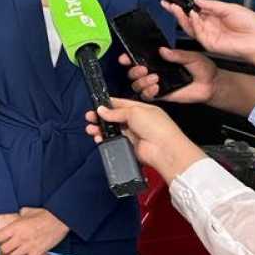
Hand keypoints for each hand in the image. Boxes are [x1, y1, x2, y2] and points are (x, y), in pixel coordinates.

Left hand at [0, 208, 68, 254]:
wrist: (59, 219)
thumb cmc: (45, 215)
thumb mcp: (27, 211)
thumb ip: (19, 215)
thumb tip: (17, 215)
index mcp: (15, 227)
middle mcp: (20, 238)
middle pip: (4, 249)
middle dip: (1, 251)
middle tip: (2, 252)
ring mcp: (28, 246)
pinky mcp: (37, 252)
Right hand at [84, 97, 205, 182]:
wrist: (164, 150)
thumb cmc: (157, 128)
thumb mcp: (135, 112)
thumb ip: (116, 112)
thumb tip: (102, 110)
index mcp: (141, 109)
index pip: (121, 104)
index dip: (108, 104)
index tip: (96, 105)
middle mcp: (137, 122)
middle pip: (114, 117)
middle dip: (101, 117)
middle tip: (90, 117)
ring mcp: (133, 134)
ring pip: (112, 130)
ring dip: (100, 128)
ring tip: (90, 128)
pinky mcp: (129, 146)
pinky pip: (114, 141)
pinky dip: (104, 139)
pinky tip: (98, 137)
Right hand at [120, 48, 218, 103]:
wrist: (212, 84)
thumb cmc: (203, 69)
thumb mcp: (191, 57)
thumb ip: (177, 54)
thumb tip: (163, 50)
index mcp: (158, 61)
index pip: (138, 59)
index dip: (128, 58)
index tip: (125, 58)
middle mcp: (154, 72)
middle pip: (133, 73)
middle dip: (134, 71)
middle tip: (143, 68)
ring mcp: (156, 85)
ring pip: (137, 85)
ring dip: (141, 81)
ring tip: (154, 78)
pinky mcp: (160, 95)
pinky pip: (146, 96)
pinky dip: (148, 92)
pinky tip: (157, 88)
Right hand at [162, 0, 254, 82]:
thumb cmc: (252, 24)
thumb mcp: (230, 7)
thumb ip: (211, 4)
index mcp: (215, 16)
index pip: (195, 10)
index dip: (184, 5)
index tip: (174, 0)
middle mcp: (210, 26)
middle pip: (188, 18)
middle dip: (176, 11)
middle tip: (167, 4)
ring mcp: (209, 35)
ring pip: (189, 26)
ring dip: (181, 16)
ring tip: (175, 8)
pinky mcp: (209, 43)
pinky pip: (197, 33)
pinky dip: (194, 23)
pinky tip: (193, 14)